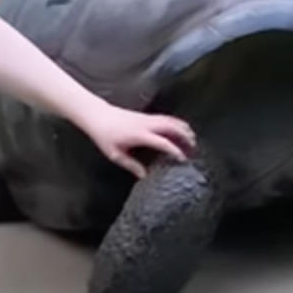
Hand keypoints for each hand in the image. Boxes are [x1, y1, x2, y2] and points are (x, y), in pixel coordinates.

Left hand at [80, 101, 195, 178]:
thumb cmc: (105, 136)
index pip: (162, 141)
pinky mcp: (147, 116)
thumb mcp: (115, 154)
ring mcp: (147, 118)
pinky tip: (181, 129)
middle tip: (194, 148)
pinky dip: (177, 123)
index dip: (174, 150)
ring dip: (183, 128)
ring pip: (170, 120)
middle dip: (185, 136)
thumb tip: (144, 176)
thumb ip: (131, 165)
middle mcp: (146, 124)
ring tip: (193, 139)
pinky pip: (166, 118)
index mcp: (139, 135)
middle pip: (171, 127)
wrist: (98, 116)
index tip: (183, 158)